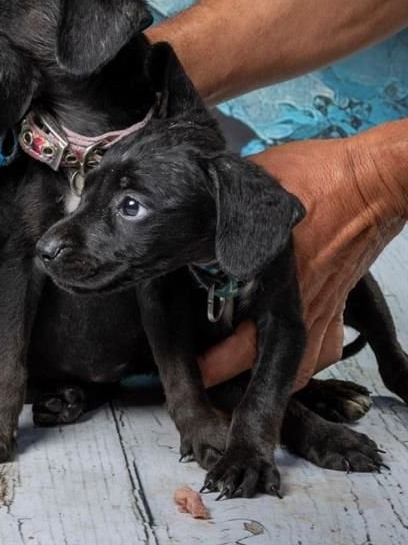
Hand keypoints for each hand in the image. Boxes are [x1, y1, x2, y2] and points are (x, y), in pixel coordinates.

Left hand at [198, 119, 407, 387]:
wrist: (373, 178)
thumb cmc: (316, 178)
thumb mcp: (253, 189)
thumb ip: (221, 210)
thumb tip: (189, 216)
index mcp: (273, 285)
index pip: (238, 347)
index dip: (210, 366)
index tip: (184, 369)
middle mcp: (299, 307)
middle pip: (265, 367)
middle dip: (231, 379)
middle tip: (202, 376)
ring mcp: (323, 309)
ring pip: (298, 367)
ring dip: (268, 374)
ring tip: (238, 373)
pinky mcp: (339, 302)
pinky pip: (324, 347)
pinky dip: (304, 358)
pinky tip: (282, 355)